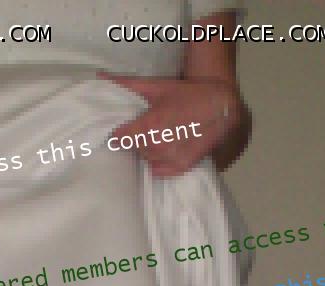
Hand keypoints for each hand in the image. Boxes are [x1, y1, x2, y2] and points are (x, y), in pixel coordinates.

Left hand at [98, 75, 241, 177]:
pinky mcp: (180, 168)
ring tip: (164, 135)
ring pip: (146, 158)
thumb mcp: (159, 87)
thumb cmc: (191, 94)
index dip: (119, 133)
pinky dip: (160, 162)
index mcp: (148, 126)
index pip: (118, 138)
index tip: (123, 128)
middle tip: (151, 126)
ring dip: (150, 149)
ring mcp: (169, 159)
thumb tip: (99, 75)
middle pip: (133, 148)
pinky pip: (158, 170)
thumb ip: (127, 84)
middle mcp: (156, 145)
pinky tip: (170, 148)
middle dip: (138, 138)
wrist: (225, 109)